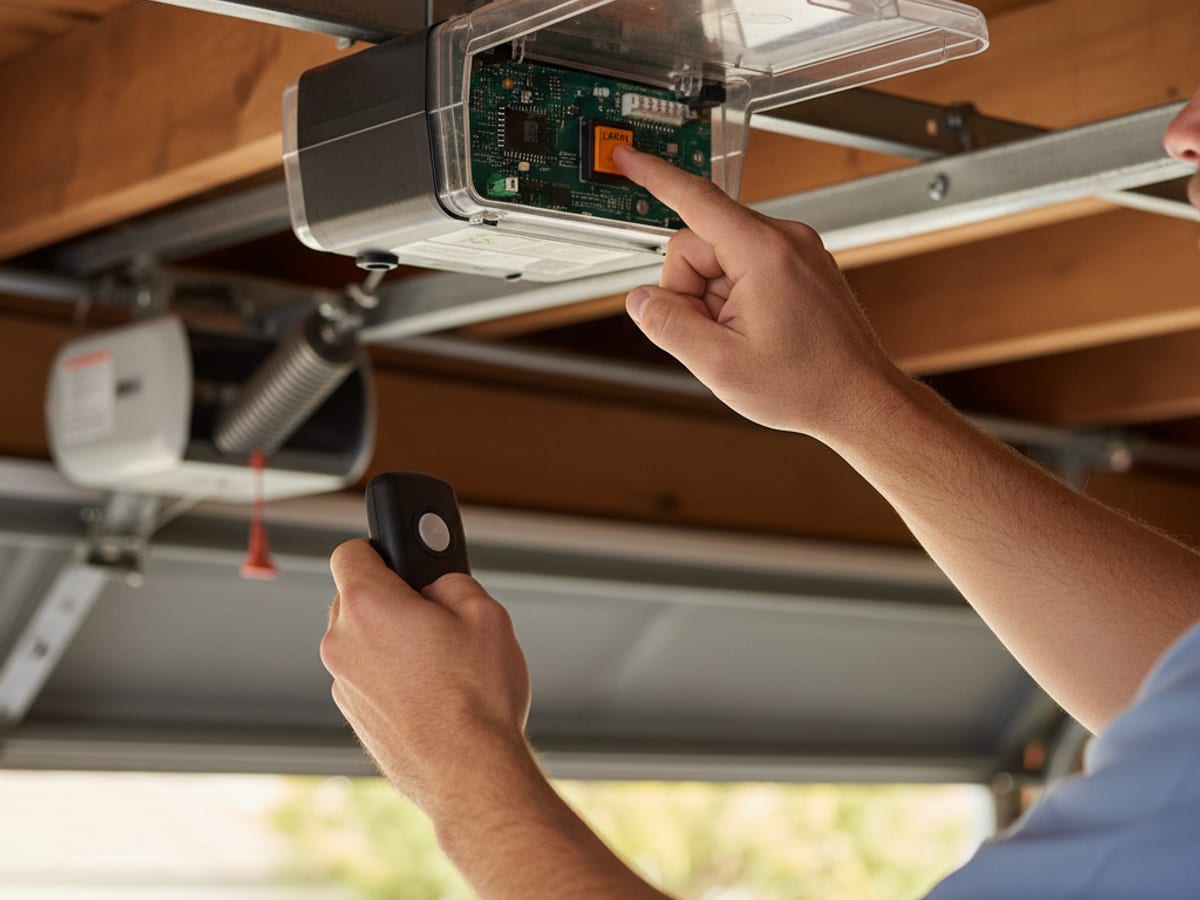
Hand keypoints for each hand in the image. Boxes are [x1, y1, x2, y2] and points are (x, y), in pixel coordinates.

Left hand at [321, 539, 531, 814]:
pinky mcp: (354, 717)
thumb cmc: (477, 697)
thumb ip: (451, 581)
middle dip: (392, 596)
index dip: (379, 548)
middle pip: (355, 597)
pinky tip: (433, 691)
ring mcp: (343, 684)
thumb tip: (436, 582)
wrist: (471, 774)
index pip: (350, 551)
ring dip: (391, 639)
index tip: (404, 556)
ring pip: (361, 640)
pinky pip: (367, 677)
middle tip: (435, 609)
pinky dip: (390, 675)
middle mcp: (342, 642)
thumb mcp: (486, 613)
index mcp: (368, 605)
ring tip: (441, 658)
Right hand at [614, 144, 905, 442]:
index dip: (653, 177)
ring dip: (714, 301)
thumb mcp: (719, 365)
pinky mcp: (799, 267)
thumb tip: (641, 300)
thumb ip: (668, 326)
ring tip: (742, 339)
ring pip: (719, 260)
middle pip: (699, 243)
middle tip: (715, 335)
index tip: (626, 158)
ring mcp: (795, 252)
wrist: (861, 401)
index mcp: (764, 253)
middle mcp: (784, 240)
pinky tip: (754, 333)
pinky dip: (734, 300)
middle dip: (691, 290)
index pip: (694, 199)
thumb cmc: (808, 385)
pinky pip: (743, 269)